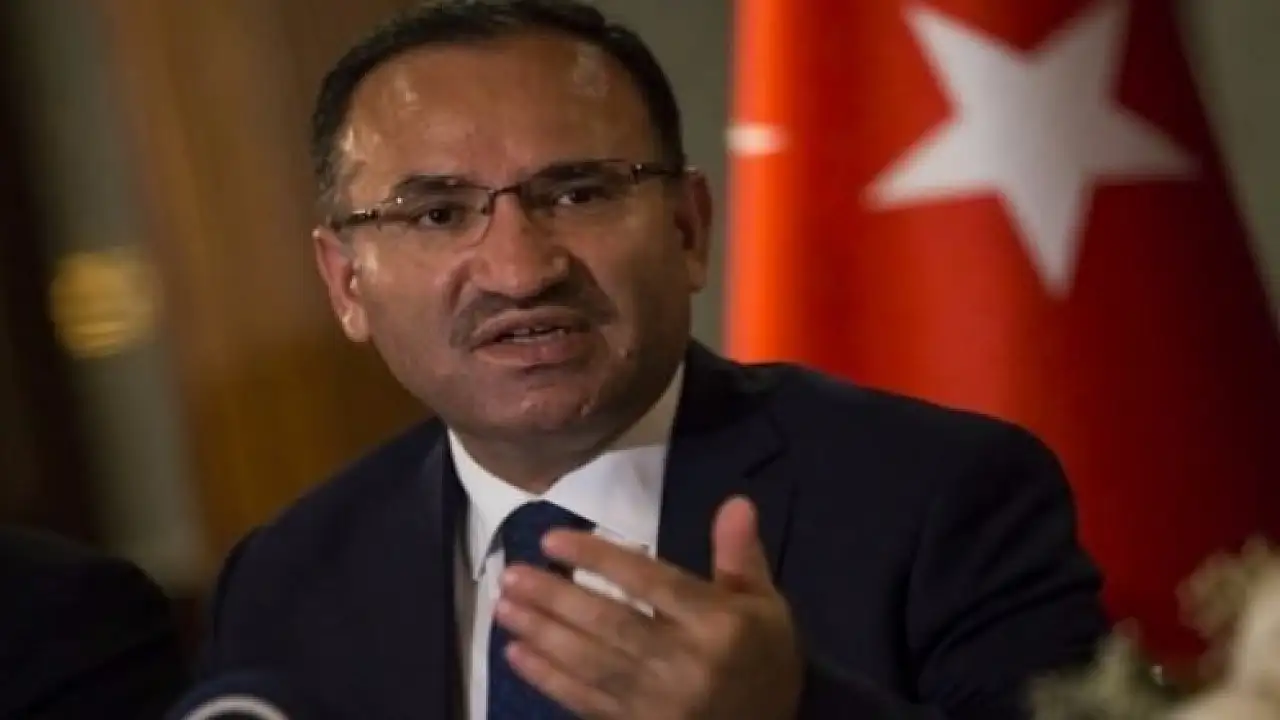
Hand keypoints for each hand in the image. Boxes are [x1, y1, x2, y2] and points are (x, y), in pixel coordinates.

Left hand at [493, 496, 802, 719]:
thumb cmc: (762, 662)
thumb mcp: (766, 606)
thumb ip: (740, 556)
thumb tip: (735, 502)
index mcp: (717, 625)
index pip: (649, 583)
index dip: (598, 559)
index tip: (552, 540)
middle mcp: (685, 663)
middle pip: (610, 623)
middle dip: (555, 598)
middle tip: (511, 574)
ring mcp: (658, 703)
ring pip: (590, 663)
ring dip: (541, 634)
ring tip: (503, 607)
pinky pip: (585, 701)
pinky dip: (548, 678)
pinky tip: (516, 655)